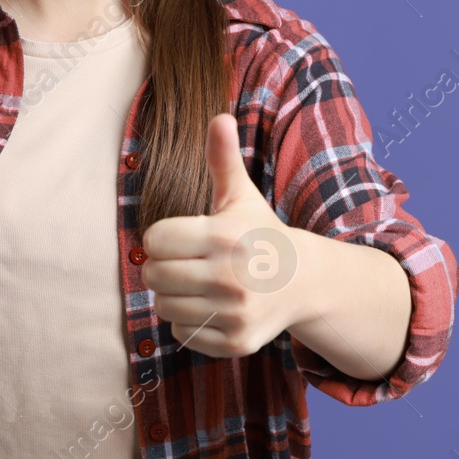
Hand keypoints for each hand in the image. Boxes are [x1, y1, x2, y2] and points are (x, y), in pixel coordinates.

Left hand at [141, 112, 303, 358]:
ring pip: (164, 307)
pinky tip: (210, 307)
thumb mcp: (241, 196)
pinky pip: (181, 334)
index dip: (162, 238)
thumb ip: (223, 159)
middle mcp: (230, 277)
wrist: (304, 281)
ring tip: (197, 284)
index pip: (154, 240)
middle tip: (185, 262)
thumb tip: (219, 116)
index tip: (181, 237)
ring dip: (173, 296)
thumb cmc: (260, 234)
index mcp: (225, 236)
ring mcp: (234, 313)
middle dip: (162, 267)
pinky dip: (188, 323)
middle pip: (154, 275)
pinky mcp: (236, 342)